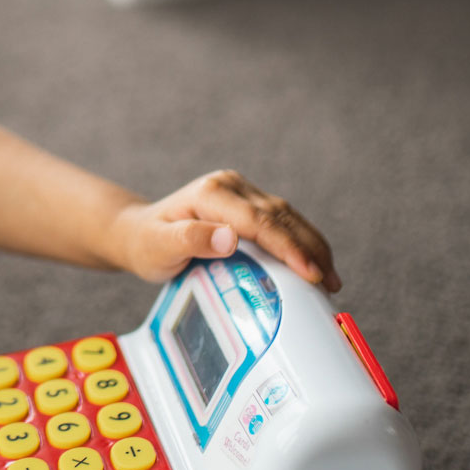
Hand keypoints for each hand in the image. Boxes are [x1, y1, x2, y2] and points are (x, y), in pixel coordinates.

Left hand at [117, 169, 340, 291]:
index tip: (310, 272)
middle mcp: (230, 187)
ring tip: (330, 278)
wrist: (138, 232)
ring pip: (287, 218)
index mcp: (212, 194)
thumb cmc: (147, 243)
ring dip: (312, 246)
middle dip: (310, 249)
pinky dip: (301, 242)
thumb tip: (229, 238)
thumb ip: (192, 240)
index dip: (288, 248)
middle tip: (330, 283)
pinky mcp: (248, 204)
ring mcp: (241, 193)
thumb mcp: (159, 246)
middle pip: (281, 217)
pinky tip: (314, 263)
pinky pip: (281, 222)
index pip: (260, 222)